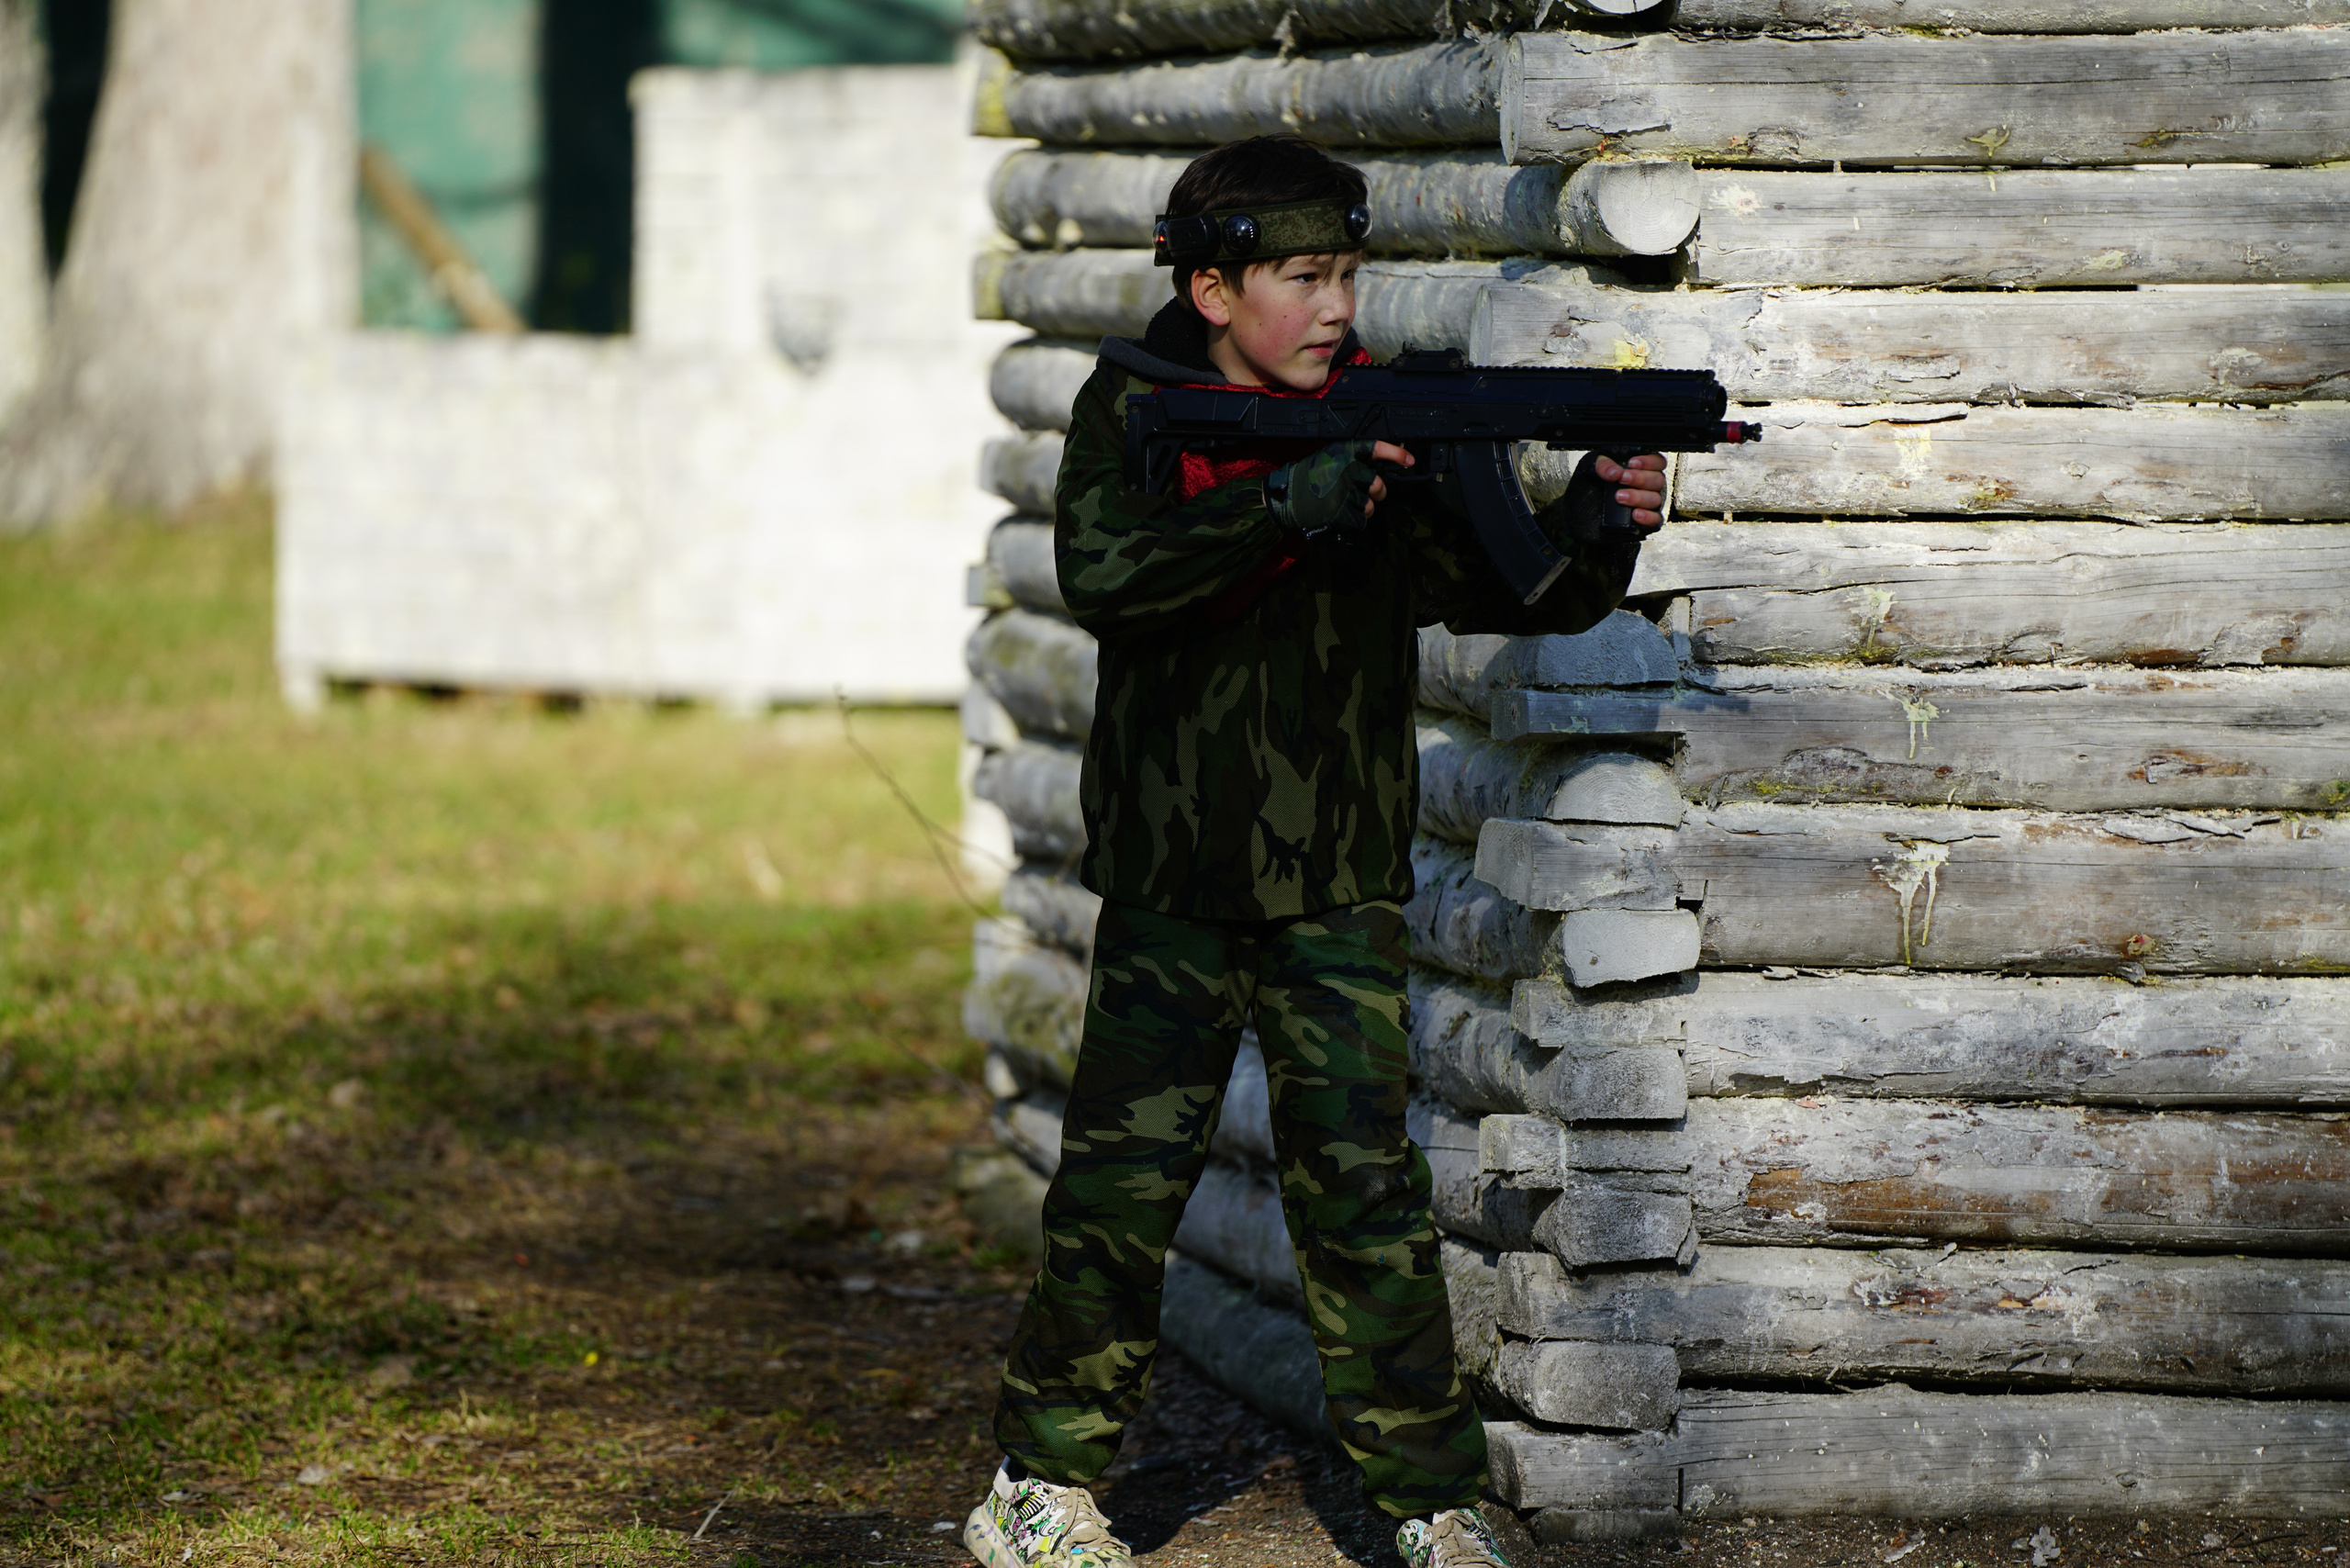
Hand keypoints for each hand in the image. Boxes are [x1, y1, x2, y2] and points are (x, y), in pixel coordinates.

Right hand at [1267, 441, 1415, 533]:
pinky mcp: (1339, 511)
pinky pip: (1359, 521)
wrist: (1283, 499)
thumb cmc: (1305, 481)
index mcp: (1342, 453)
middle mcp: (1345, 469)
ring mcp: (1343, 491)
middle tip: (1368, 496)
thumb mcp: (1326, 461)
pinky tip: (1337, 517)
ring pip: (1369, 506)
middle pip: (1377, 484)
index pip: (1374, 448)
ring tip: (1341, 506)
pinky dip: (1351, 523)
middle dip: (1377, 493)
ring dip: (1361, 511)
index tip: (1410, 460)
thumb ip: (1350, 464)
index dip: (1395, 453)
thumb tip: (1376, 475)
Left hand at [1595, 452, 1668, 530]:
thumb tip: (1615, 472)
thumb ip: (1604, 465)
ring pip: (1655, 499)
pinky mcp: (1648, 519)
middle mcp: (1650, 485)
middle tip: (1622, 479)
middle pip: (1657, 480)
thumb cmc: (1595, 484)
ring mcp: (1650, 502)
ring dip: (1639, 497)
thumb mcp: (1594, 468)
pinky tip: (1635, 514)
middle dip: (1640, 479)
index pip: (1657, 462)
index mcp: (1643, 469)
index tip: (1632, 463)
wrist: (1586, 508)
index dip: (1649, 462)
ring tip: (1620, 497)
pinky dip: (1647, 517)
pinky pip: (1655, 519)